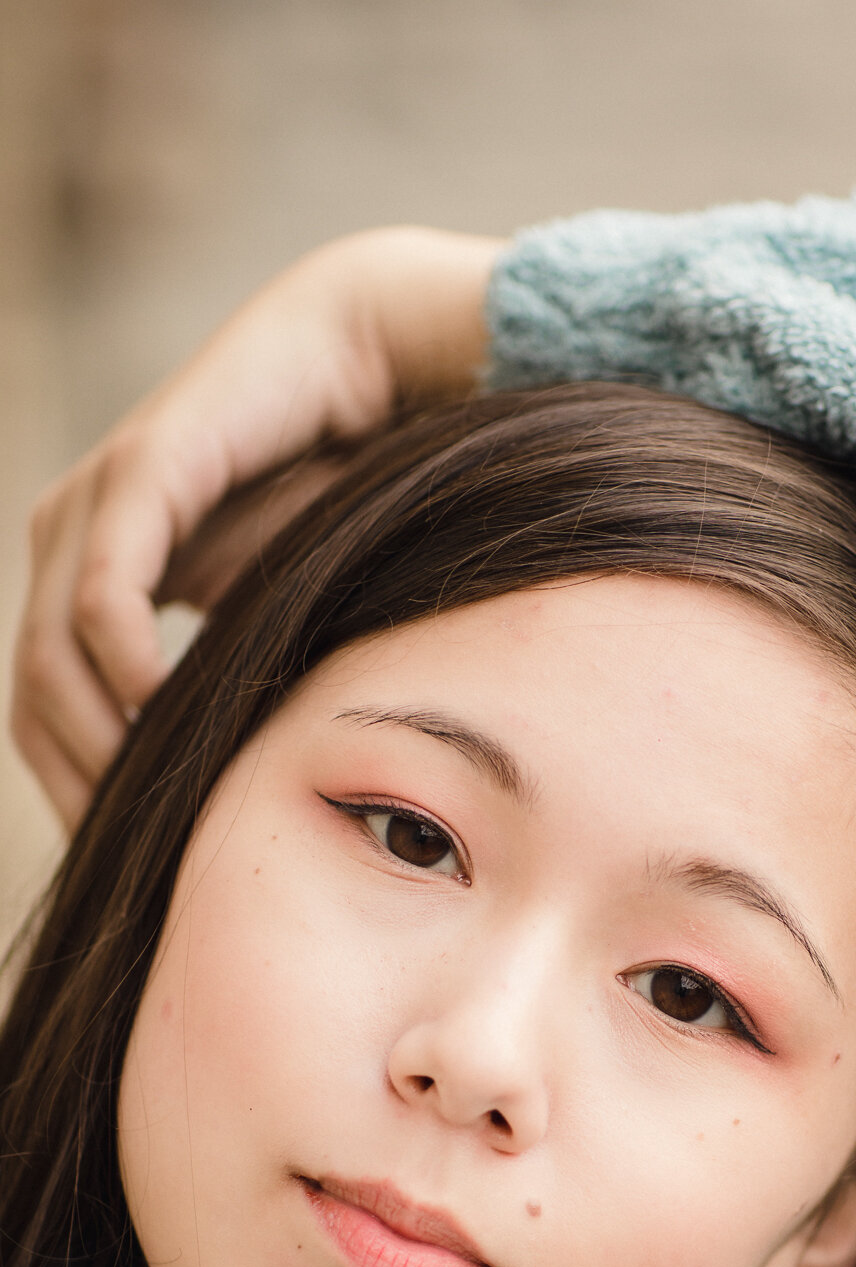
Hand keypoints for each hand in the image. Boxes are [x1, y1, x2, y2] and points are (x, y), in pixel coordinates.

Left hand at [12, 227, 505, 827]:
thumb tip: (244, 800)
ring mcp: (98, 504)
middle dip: (81, 789)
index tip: (138, 869)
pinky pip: (104, 594)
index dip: (81, 793)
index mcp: (96, 572)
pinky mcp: (142, 472)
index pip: (48, 709)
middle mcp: (76, 537)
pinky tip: (162, 714)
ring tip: (164, 806)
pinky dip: (122, 666)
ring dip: (96, 745)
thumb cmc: (342, 486)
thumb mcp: (280, 613)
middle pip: (33, 699)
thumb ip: (240, 685)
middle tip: (146, 867)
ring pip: (47, 659)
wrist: (376, 363)